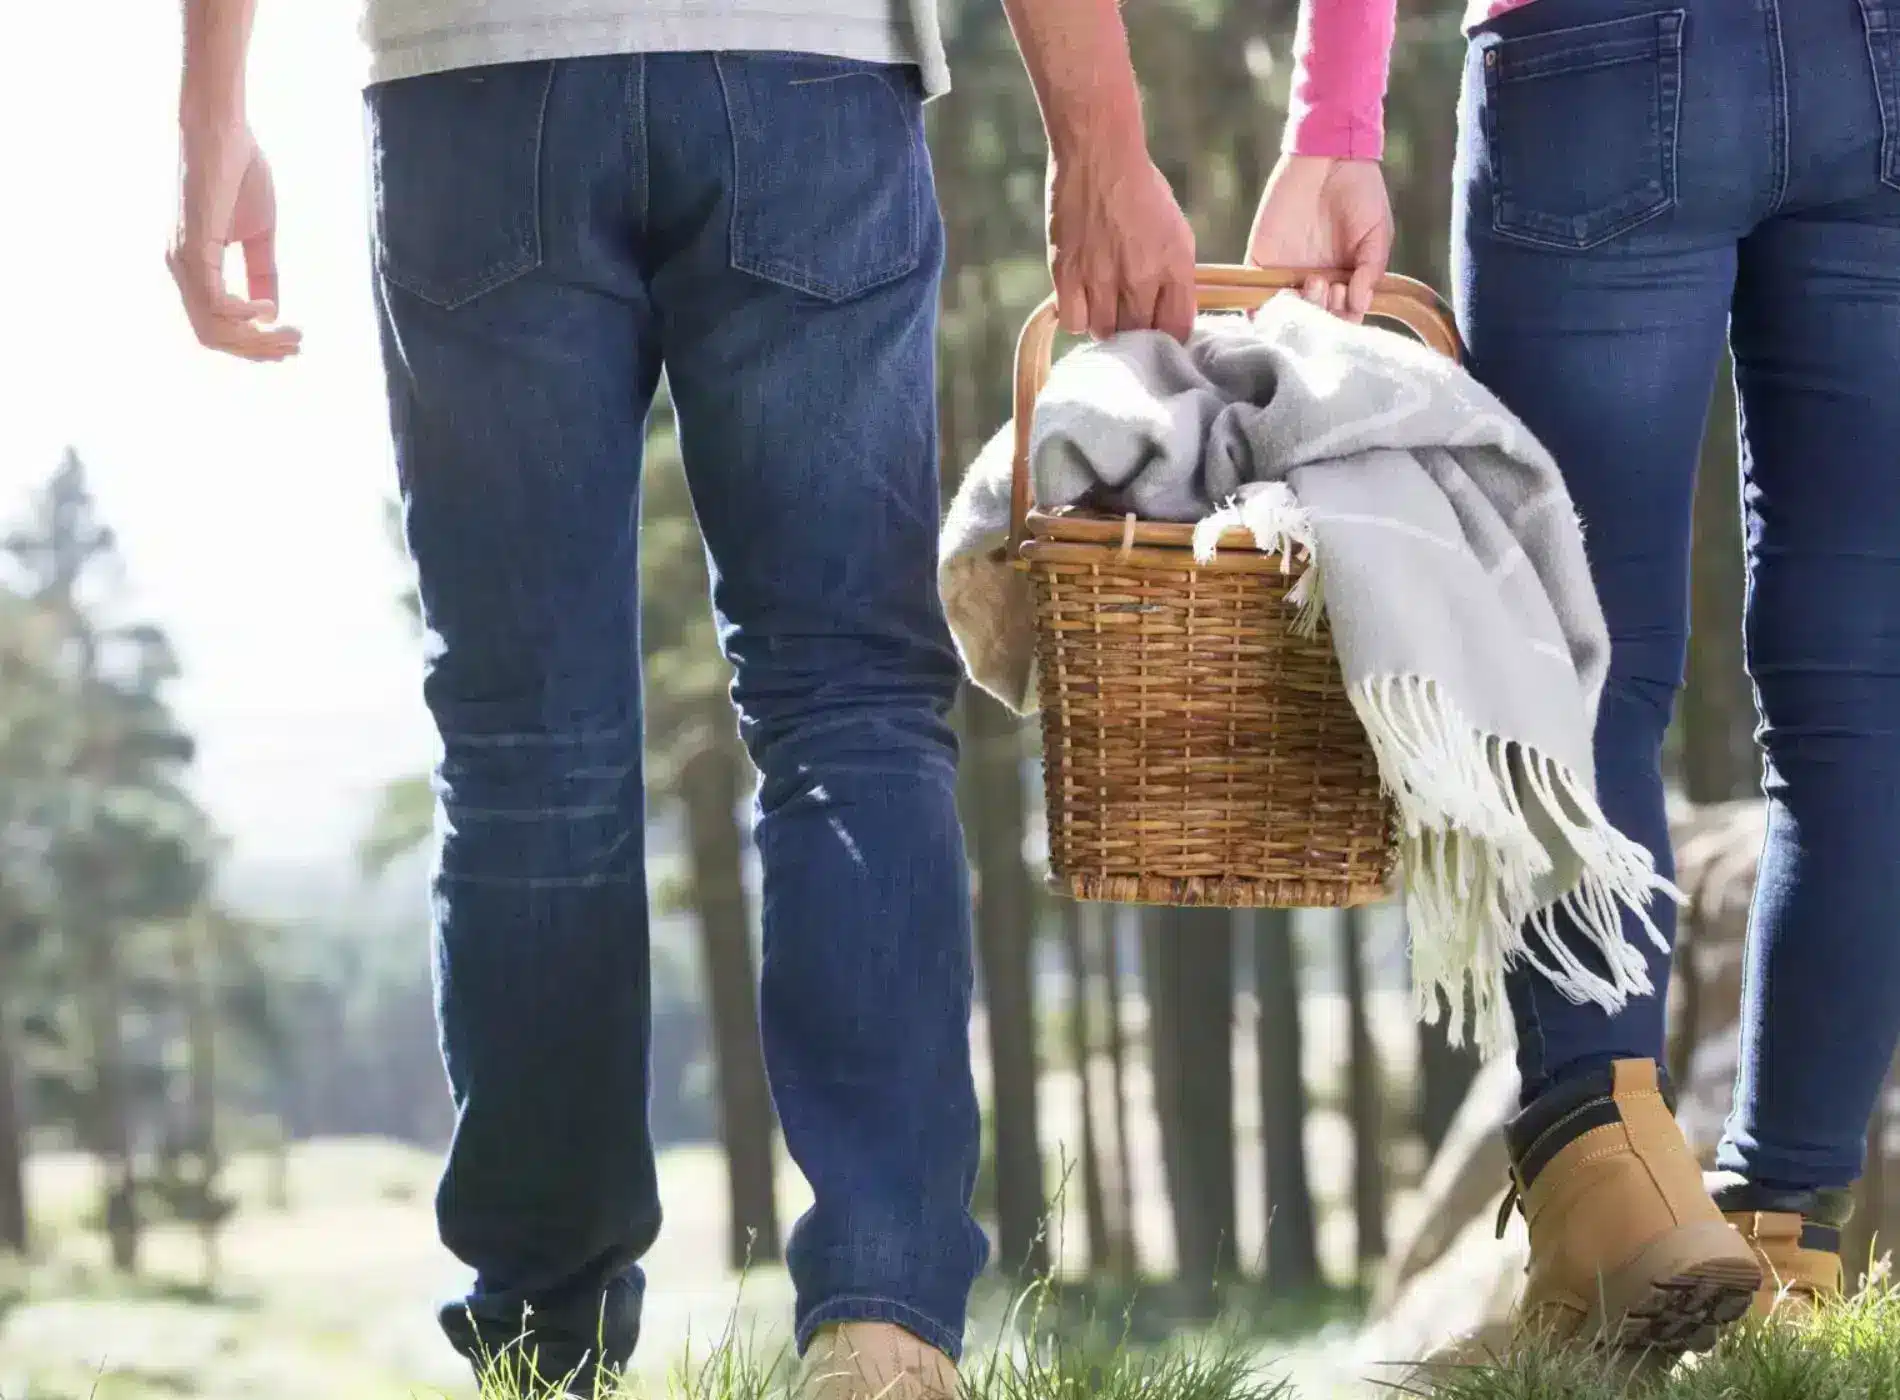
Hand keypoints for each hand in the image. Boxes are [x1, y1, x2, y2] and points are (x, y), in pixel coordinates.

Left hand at [169, 114, 300, 360]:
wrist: (220, 128)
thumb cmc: (237, 170)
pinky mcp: (192, 246)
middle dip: (257, 351)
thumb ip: (261, 271)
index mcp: (193, 266)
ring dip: (256, 340)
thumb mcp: (258, 232)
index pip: (215, 326)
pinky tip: (268, 308)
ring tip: (291, 333)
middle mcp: (180, 268)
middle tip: (296, 346)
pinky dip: (243, 314)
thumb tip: (269, 311)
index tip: (290, 342)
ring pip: (212, 328)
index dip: (252, 345)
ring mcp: (182, 259)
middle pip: (213, 337)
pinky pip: (213, 302)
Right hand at [1047, 144, 1196, 341]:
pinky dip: (1079, 318)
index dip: (1169, 337)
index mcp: (1174, 265)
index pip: (1178, 329)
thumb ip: (1177, 277)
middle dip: (1137, 333)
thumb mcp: (1176, 232)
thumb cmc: (1141, 190)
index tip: (1160, 332)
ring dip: (1107, 326)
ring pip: (1105, 332)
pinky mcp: (1067, 273)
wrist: (1099, 155)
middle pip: (1140, 336)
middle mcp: (1140, 277)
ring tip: (1105, 307)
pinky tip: (1082, 301)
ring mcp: (1101, 277)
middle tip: (1130, 319)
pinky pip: (1074, 322)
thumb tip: (1171, 314)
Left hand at [1246, 154, 1393, 321]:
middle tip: (1325, 283)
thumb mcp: (1377, 232)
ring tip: (1309, 284)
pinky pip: (1255, 296)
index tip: (1345, 294)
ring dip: (1296, 311)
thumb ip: (1371, 269)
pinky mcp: (1261, 260)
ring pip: (1285, 314)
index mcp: (1344, 279)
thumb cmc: (1360, 191)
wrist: (1329, 156)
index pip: (1342, 317)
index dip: (1343, 318)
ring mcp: (1286, 274)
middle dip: (1321, 312)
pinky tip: (1280, 295)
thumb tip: (1359, 305)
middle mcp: (1315, 282)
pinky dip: (1262, 307)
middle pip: (1314, 320)